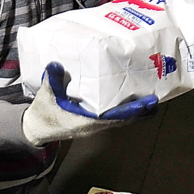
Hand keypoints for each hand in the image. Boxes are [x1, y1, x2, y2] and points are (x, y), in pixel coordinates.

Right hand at [22, 62, 158, 146]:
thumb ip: (52, 80)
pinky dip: (126, 110)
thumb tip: (55, 64)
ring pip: (121, 120)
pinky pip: (115, 117)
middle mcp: (95, 125)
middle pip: (123, 120)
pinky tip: (134, 101)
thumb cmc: (42, 113)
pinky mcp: (94, 122)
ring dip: (136, 111)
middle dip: (140, 111)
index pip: (114, 117)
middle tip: (155, 99)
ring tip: (151, 100)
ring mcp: (96, 125)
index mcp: (86, 121)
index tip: (146, 104)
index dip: (131, 111)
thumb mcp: (46, 96)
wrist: (37, 128)